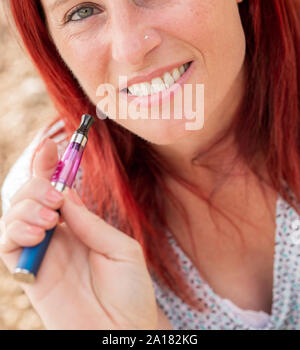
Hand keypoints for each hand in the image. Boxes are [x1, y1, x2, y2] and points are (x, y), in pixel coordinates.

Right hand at [0, 138, 157, 329]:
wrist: (124, 333)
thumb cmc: (130, 293)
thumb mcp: (120, 248)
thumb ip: (90, 222)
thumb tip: (66, 194)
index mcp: (79, 226)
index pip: (56, 189)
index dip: (49, 166)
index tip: (51, 145)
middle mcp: (57, 236)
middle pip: (30, 197)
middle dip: (37, 185)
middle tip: (55, 194)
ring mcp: (41, 254)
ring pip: (13, 216)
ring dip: (26, 206)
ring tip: (50, 217)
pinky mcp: (29, 275)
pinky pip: (7, 247)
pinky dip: (15, 232)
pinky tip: (39, 232)